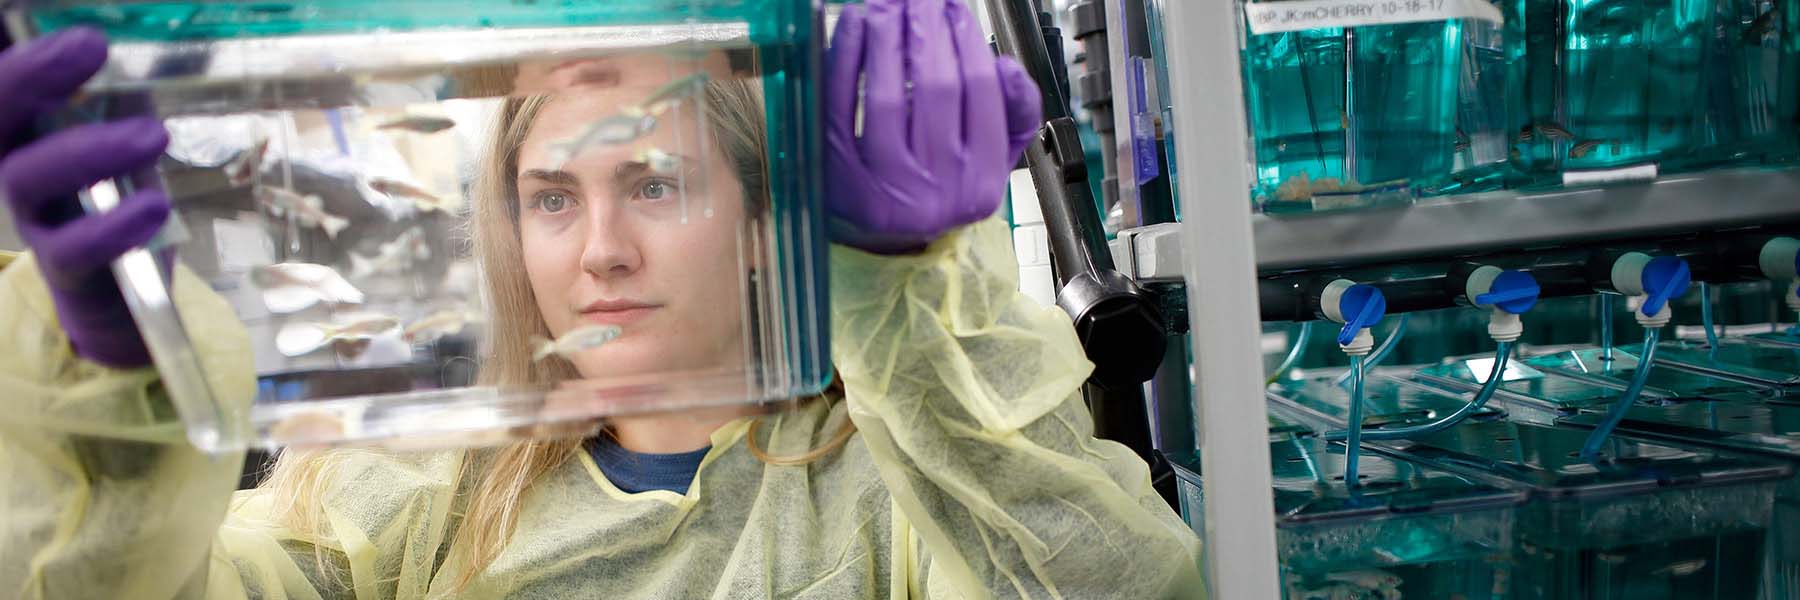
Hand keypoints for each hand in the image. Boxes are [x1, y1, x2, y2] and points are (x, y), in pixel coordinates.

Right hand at [0, 27, 171, 367]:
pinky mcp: (65, 267)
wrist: (127, 299)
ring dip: (87, 150)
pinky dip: (113, 226)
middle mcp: (18, 168)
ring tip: (153, 135)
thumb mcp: (126, 148)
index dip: (23, 57)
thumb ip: (126, 107)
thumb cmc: (121, 204)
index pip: (8, 88)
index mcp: (32, 133)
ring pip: (26, 178)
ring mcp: (35, 218)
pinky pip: (72, 248)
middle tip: (88, 46)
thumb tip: (144, 57)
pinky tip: (153, 205)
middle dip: (31, 76)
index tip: (76, 32)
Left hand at [823, 0, 1043, 253]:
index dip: (968, 39)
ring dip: (888, 37)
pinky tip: (853, 25)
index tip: (956, 8)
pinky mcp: (836, 178)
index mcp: (980, 184)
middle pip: (936, 88)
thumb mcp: (989, 159)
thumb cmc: (936, 185)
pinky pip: (840, 106)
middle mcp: (936, 192)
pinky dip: (845, 58)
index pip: (980, 93)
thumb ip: (1013, 114)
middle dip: (928, 29)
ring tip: (888, 3)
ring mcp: (884, 188)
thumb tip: (1006, 68)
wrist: (881, 238)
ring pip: (888, 96)